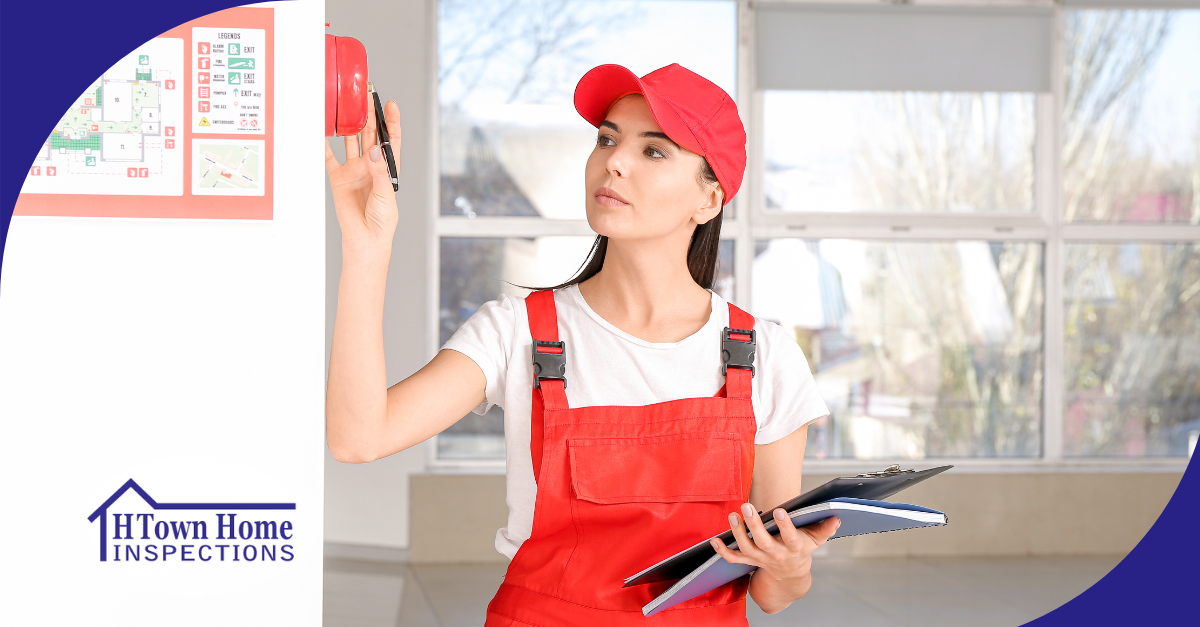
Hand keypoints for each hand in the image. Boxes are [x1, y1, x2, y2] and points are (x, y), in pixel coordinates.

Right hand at [325, 97, 401, 252]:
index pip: (391, 139)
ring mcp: (354, 170)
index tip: (390, 105)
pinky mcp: (338, 177)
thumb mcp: (385, 193)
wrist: (365, 238)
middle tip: (365, 97)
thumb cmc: (382, 219)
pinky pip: (329, 157)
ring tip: (347, 107)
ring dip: (350, 125)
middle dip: (369, 116)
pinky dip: (324, 144)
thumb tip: (374, 151)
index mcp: (387, 168)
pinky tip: (322, 130)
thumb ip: (379, 172)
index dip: (391, 122)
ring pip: (351, 141)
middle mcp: (371, 165)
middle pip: (370, 135)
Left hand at [710, 503, 840, 583]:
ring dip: (738, 533)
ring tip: (733, 515)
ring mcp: (761, 558)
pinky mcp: (749, 560)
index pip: (790, 538)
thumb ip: (825, 529)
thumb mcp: (815, 540)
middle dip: (754, 525)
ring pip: (747, 548)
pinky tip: (715, 540)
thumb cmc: (802, 550)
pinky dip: (723, 552)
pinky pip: (734, 558)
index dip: (785, 526)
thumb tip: (836, 517)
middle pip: (763, 542)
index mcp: (793, 548)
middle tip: (746, 506)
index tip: (780, 511)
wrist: (790, 575)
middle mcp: (775, 554)